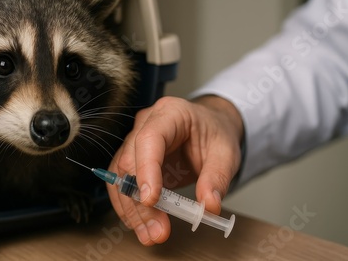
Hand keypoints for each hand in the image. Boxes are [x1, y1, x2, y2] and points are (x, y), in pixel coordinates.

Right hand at [107, 95, 242, 244]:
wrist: (209, 128)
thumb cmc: (214, 133)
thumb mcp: (227, 152)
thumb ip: (218, 178)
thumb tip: (209, 205)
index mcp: (170, 113)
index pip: (149, 139)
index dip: (146, 169)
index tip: (151, 200)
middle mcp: (146, 124)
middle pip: (130, 161)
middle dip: (140, 200)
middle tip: (157, 230)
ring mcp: (135, 141)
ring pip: (120, 176)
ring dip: (131, 208)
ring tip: (149, 234)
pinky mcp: (133, 159)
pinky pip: (122, 183)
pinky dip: (128, 206)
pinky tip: (139, 224)